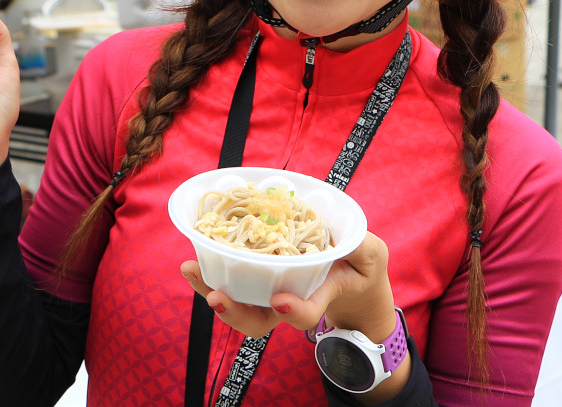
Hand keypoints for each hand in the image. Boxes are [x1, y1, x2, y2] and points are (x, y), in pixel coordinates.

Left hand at [179, 232, 394, 340]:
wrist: (350, 274)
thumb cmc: (361, 266)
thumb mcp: (371, 257)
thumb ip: (361, 249)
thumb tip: (346, 241)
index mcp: (319, 297)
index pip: (305, 312)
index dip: (295, 311)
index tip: (281, 301)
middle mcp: (289, 301)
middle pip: (258, 319)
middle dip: (236, 312)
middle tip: (217, 297)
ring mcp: (270, 292)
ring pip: (239, 303)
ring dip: (211, 290)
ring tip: (190, 270)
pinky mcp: (257, 275)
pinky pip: (232, 279)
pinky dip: (211, 270)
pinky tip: (193, 256)